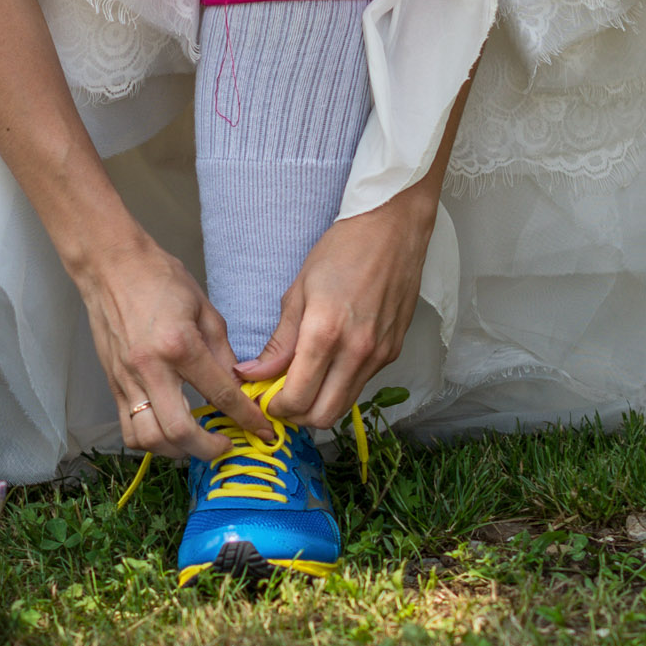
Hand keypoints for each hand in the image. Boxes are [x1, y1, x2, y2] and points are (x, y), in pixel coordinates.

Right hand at [76, 226, 274, 458]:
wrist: (111, 266)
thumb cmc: (159, 279)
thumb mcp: (205, 309)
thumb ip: (223, 353)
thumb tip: (239, 387)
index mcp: (180, 346)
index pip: (220, 395)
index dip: (247, 419)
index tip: (263, 431)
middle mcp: (150, 368)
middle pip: (179, 431)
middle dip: (208, 449)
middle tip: (226, 446)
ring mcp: (126, 379)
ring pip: (148, 439)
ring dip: (176, 450)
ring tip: (195, 442)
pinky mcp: (112, 384)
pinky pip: (128, 428)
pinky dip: (150, 441)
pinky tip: (168, 433)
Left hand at [239, 186, 435, 426]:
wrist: (393, 230)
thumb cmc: (342, 251)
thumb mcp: (298, 292)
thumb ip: (279, 342)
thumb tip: (252, 374)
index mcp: (325, 333)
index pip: (296, 399)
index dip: (274, 407)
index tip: (262, 396)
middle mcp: (356, 351)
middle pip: (322, 416)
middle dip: (296, 415)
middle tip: (280, 396)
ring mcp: (379, 355)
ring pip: (344, 406)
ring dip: (319, 404)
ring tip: (302, 381)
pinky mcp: (393, 352)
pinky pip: (361, 385)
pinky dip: (340, 386)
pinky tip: (329, 364)